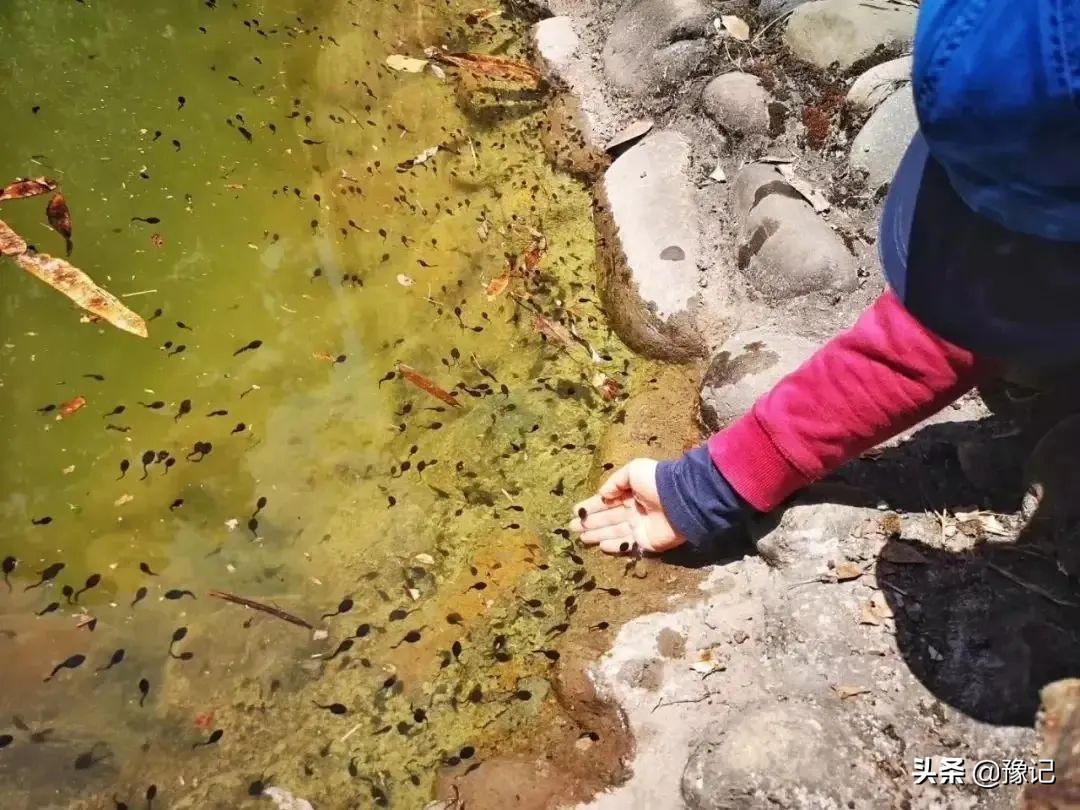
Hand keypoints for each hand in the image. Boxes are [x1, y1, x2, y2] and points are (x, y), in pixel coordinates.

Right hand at [569, 458, 685, 554]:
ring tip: (580, 537)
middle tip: (572, 527)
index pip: (606, 501)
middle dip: (589, 522)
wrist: (679, 500)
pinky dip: (613, 546)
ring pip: (613, 531)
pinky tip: (599, 546)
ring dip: (596, 534)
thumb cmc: (655, 482)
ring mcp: (639, 527)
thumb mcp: (633, 471)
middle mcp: (633, 510)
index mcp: (630, 493)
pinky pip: (625, 545)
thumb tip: (602, 495)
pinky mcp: (645, 541)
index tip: (575, 510)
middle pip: (607, 518)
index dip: (591, 506)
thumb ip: (615, 482)